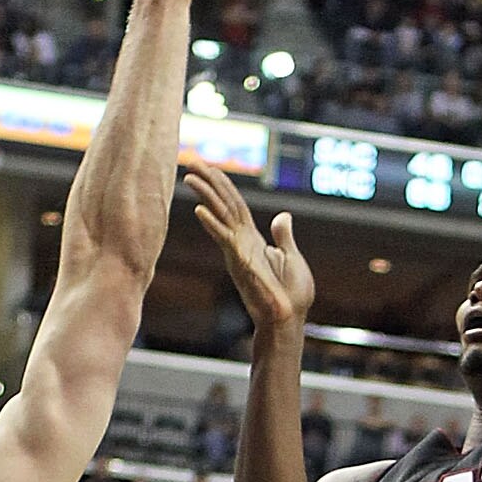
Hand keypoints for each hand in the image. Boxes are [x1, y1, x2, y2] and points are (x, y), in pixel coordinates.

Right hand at [185, 163, 312, 332]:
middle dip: (209, 182)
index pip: (235, 204)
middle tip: (192, 161)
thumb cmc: (291, 295)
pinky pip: (225, 239)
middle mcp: (241, 241)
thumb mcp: (292, 257)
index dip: (223, 184)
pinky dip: (213, 224)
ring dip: (206, 196)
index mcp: (252, 239)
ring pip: (221, 216)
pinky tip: (200, 210)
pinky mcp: (240, 262)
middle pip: (223, 204)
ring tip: (190, 177)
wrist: (288, 319)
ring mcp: (238, 251)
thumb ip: (284, 236)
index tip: (209, 167)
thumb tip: (283, 216)